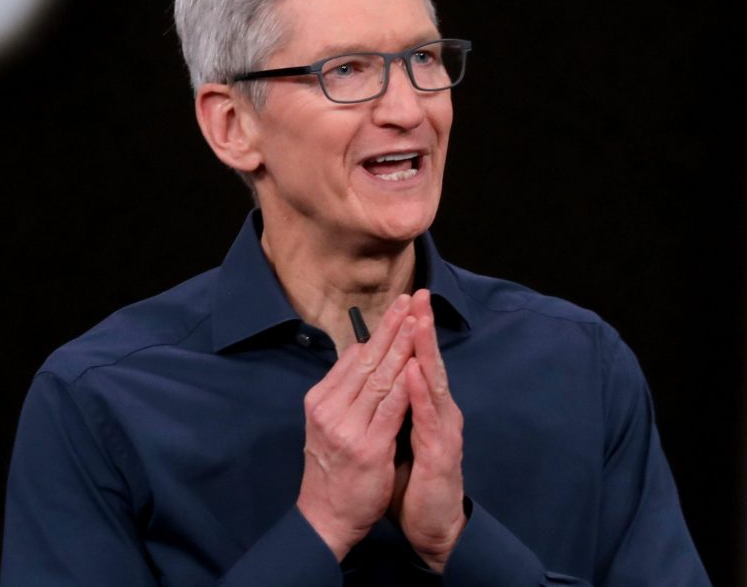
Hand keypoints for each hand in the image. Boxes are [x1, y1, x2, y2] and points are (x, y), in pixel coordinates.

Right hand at [296, 294, 414, 559]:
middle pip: (366, 361)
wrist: (325, 517)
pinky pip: (390, 410)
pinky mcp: (366, 448)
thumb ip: (342, 394)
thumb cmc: (332, 471)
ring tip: (417, 323)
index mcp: (320, 400)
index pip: (353, 358)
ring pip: (380, 379)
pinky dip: (406, 386)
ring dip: (401, 348)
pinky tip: (417, 367)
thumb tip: (357, 358)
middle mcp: (329, 408)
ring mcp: (346, 428)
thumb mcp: (326, 425)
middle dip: (391, 329)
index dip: (378, 331)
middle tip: (410, 300)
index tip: (397, 308)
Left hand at [396, 288, 466, 571]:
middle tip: (419, 293)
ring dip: (426, 351)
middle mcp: (439, 413)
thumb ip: (392, 403)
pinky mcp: (443, 454)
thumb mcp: (395, 432)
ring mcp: (443, 432)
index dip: (411, 330)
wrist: (430, 524)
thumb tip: (374, 372)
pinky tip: (417, 373)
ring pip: (434, 385)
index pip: (416, 360)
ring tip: (420, 320)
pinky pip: (430, 420)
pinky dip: (423, 394)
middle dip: (421, 328)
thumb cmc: (410, 477)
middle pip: (428, 363)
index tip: (406, 298)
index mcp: (426, 406)